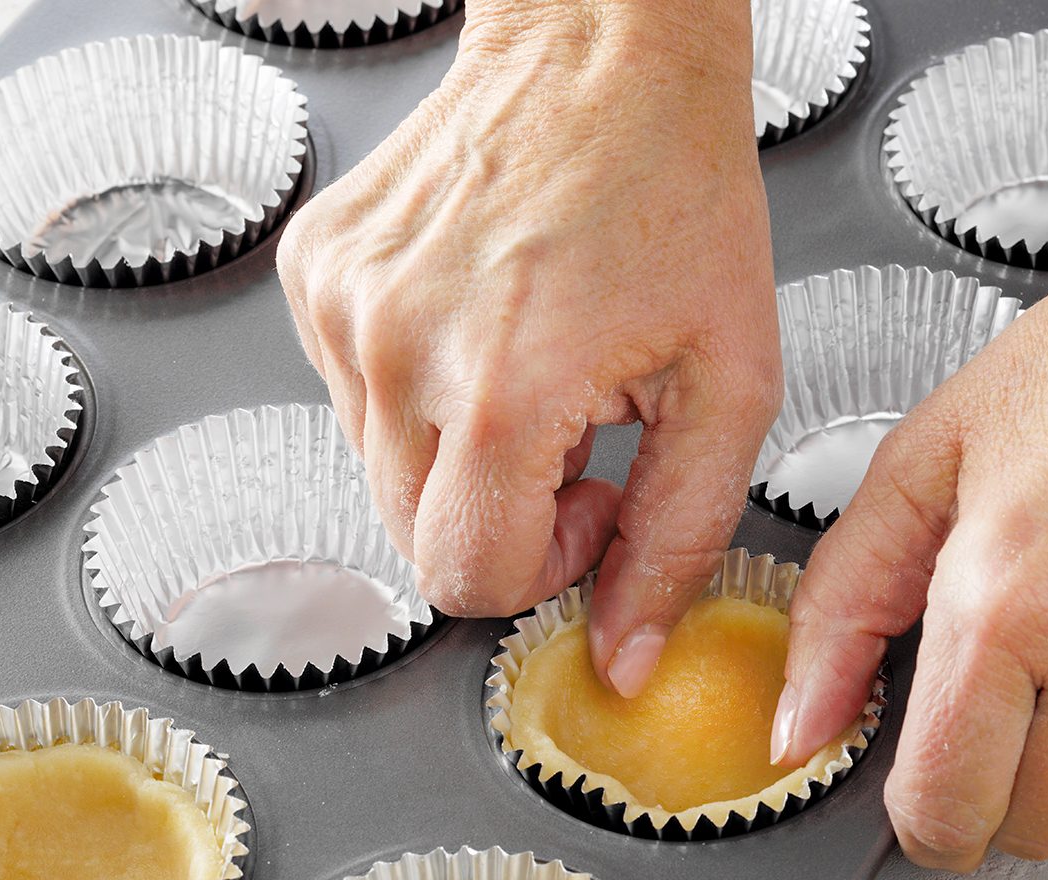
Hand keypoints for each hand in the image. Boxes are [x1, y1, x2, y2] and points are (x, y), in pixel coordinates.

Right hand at [277, 0, 778, 695]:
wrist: (605, 53)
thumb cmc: (679, 192)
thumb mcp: (730, 387)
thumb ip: (678, 539)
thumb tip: (625, 651)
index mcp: (503, 390)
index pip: (467, 581)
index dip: (541, 567)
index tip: (592, 503)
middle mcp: (396, 350)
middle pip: (415, 540)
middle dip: (503, 520)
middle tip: (577, 439)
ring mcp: (341, 307)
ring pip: (380, 474)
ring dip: (462, 455)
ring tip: (538, 366)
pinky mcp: (316, 273)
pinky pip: (355, 397)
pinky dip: (423, 391)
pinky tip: (487, 325)